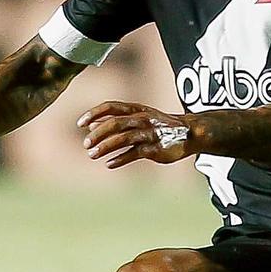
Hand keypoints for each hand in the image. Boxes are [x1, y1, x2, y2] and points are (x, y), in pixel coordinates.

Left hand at [79, 101, 196, 168]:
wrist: (190, 133)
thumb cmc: (159, 125)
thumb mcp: (138, 117)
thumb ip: (115, 121)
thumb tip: (91, 127)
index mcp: (137, 109)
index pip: (112, 107)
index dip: (94, 113)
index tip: (80, 124)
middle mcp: (142, 119)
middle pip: (116, 123)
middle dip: (99, 133)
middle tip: (86, 144)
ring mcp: (150, 133)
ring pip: (124, 138)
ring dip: (105, 147)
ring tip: (92, 155)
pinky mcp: (156, 148)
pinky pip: (134, 153)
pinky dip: (120, 159)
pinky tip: (109, 164)